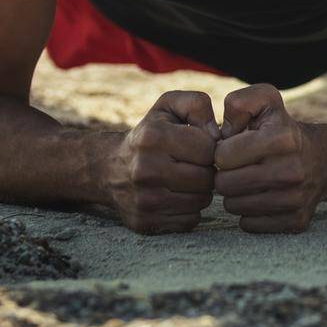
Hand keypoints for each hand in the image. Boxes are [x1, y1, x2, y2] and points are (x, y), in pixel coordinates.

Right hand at [106, 90, 217, 233]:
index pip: (208, 149)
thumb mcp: (169, 106)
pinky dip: (190, 210)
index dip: (211, 147)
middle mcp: (145, 170)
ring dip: (201, 191)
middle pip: (207, 179)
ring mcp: (143, 200)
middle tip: (196, 165)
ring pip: (201, 201)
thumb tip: (217, 135)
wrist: (108, 168)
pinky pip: (189, 221)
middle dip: (208, 170)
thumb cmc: (150, 133)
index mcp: (153, 137)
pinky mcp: (144, 222)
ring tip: (187, 178)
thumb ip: (197, 104)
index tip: (200, 145)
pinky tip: (178, 196)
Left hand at [213, 84, 326, 233]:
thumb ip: (239, 102)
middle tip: (238, 166)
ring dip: (236, 194)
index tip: (234, 147)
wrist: (324, 158)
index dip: (222, 151)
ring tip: (249, 180)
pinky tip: (260, 196)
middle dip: (225, 174)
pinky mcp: (296, 221)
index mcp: (282, 138)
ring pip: (234, 207)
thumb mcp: (266, 101)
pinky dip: (249, 213)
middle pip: (224, 185)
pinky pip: (249, 225)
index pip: (222, 156)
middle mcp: (292, 170)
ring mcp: (295, 199)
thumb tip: (222, 134)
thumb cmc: (282, 128)